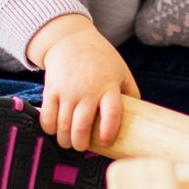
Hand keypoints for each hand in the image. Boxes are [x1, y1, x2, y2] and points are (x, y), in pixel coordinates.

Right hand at [34, 18, 139, 151]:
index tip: (105, 142)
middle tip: (82, 147)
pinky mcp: (51, 89)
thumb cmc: (101, 60)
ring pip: (63, 125)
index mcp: (109, 86)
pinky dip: (50, 129)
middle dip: (81, 144)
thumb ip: (130, 93)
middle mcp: (88, 89)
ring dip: (65, 140)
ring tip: (69, 143)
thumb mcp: (121, 72)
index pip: (112, 113)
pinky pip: (47, 117)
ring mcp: (68, 90)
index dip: (108, 132)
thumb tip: (140, 118)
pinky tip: (55, 132)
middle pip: (82, 125)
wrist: (72, 41)